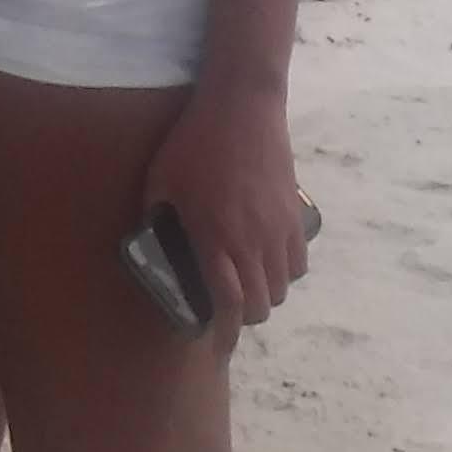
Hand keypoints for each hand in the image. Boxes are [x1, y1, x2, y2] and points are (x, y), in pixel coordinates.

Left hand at [145, 79, 312, 334]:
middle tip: (227, 310)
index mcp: (216, 238)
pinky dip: (285, 273)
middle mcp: (252, 242)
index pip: (229, 304)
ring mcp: (278, 230)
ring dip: (265, 295)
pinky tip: (268, 262)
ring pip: (282, 287)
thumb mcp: (161, 182)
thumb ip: (158, 220)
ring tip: (246, 284)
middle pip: (261, 305)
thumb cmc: (192, 142)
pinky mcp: (295, 215)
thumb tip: (153, 247)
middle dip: (243, 317)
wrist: (242, 106)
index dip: (225, 332)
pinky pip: (298, 263)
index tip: (217, 344)